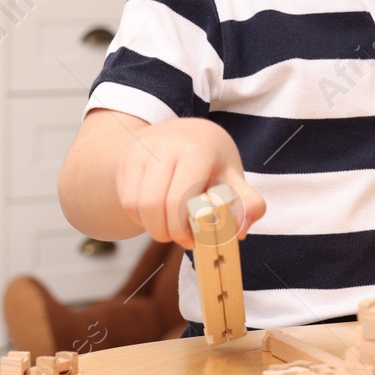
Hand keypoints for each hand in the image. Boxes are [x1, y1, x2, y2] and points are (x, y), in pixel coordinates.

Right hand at [114, 117, 265, 249]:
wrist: (185, 134)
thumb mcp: (235, 178)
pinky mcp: (127, 159)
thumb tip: (240, 231)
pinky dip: (140, 217)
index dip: (182, 227)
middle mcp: (166, 144)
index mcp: (198, 149)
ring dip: (151, 226)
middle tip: (180, 238)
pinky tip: (157, 215)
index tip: (193, 240)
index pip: (179, 198)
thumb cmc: (213, 162)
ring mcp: (143, 149)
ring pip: (135, 204)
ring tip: (169, 227)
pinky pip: (126, 200)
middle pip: (153, 204)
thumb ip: (248, 205)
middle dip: (165, 232)